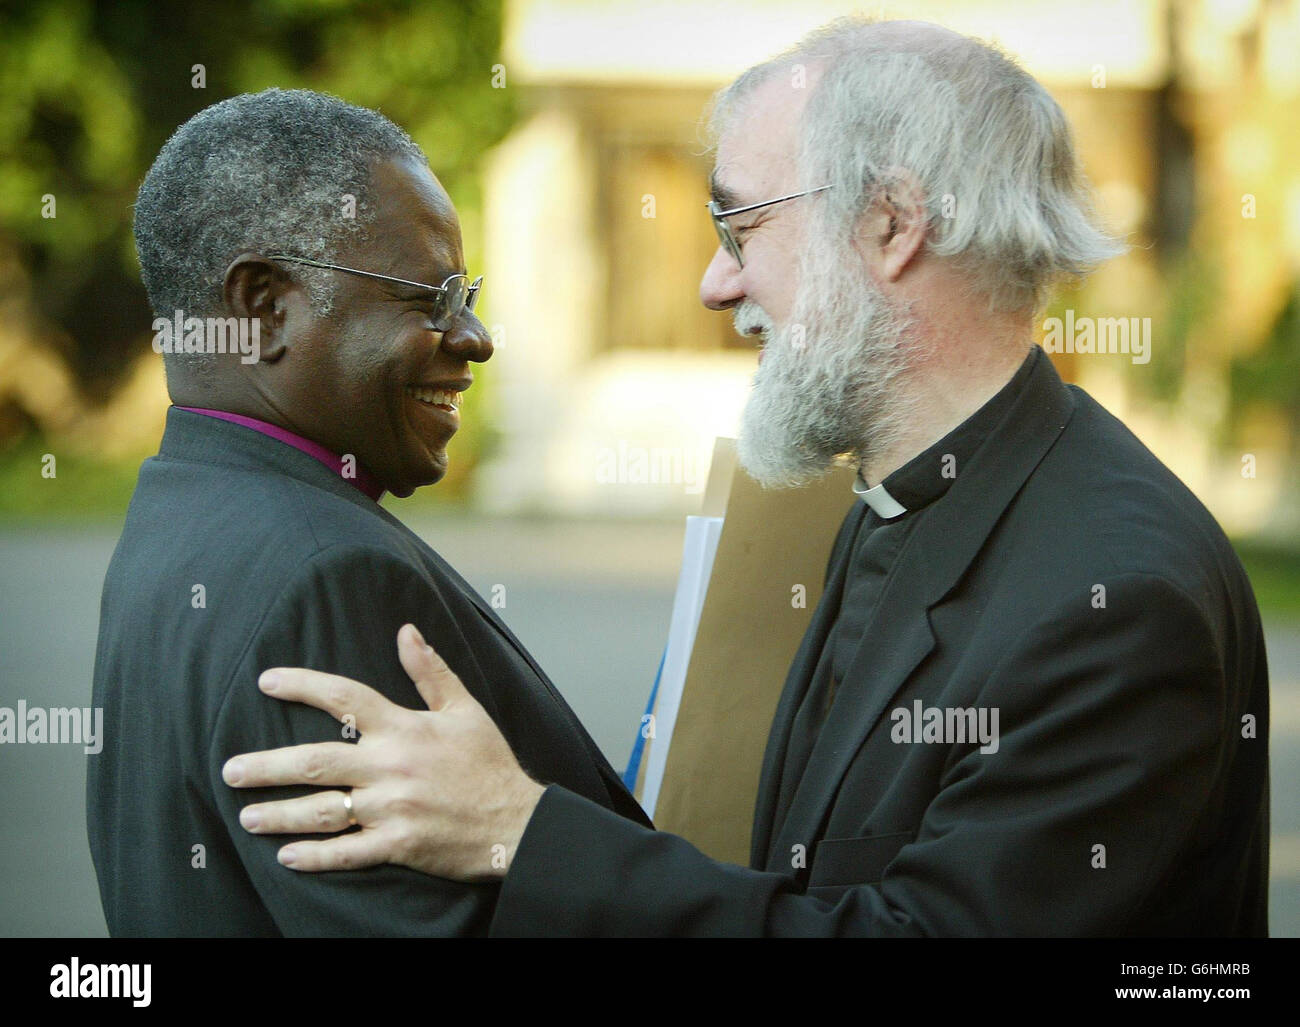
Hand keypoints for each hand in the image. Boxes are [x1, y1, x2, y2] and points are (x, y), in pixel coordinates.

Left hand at [221, 624, 545, 880]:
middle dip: (266, 766)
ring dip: (278, 814)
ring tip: (247, 815)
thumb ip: (431, 670)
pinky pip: (347, 854)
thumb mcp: (466, 708)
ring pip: (321, 811)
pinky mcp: (398, 846)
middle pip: (315, 761)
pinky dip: (315, 857)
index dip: (302, 686)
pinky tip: (287, 856)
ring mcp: (392, 809)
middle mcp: (390, 767)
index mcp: (404, 728)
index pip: (344, 697)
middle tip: (230, 770)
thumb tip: (406, 630)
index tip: (266, 681)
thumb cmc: (490, 764)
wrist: (517, 821)